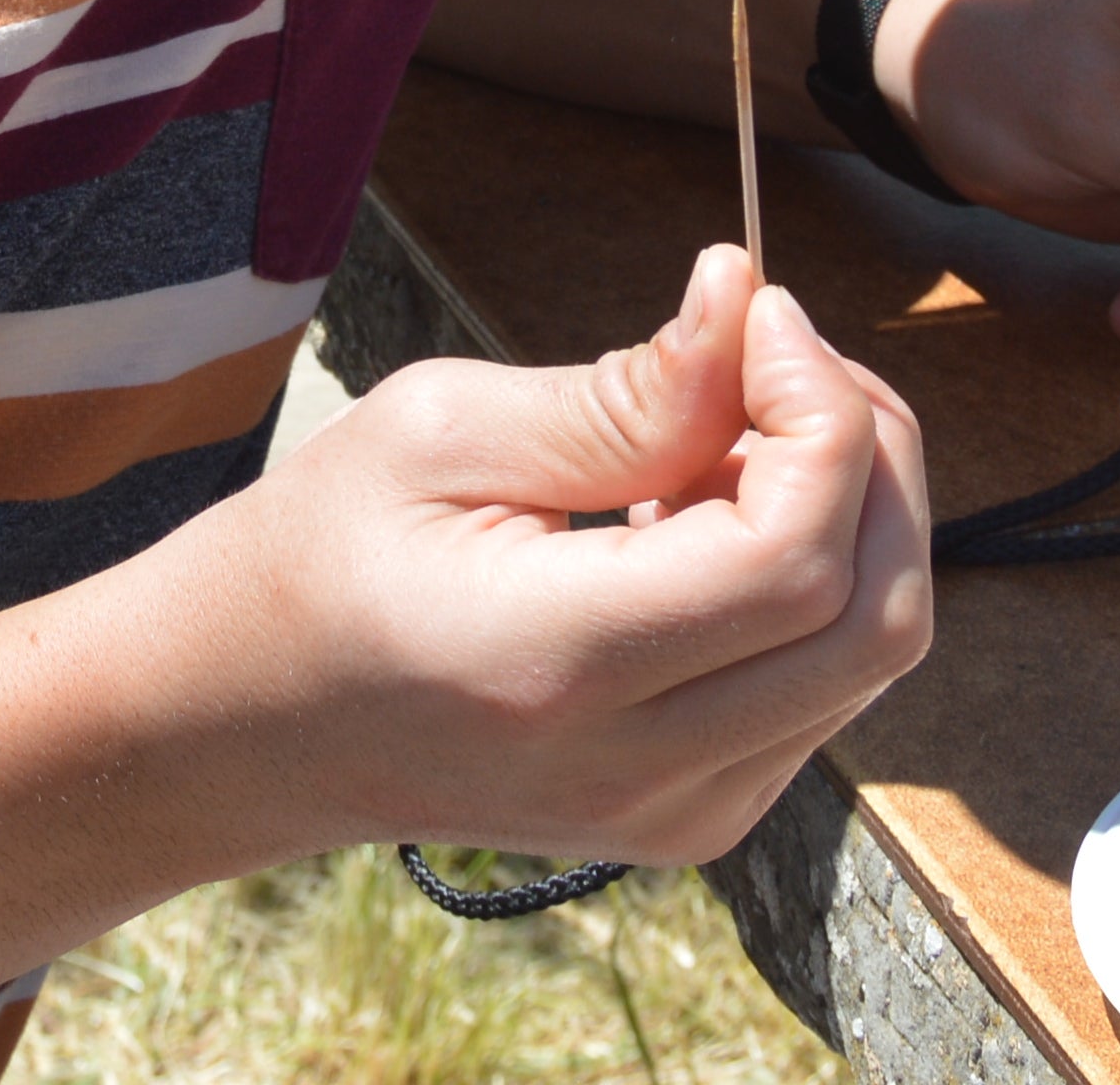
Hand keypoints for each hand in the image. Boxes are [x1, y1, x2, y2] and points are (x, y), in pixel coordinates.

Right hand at [192, 247, 931, 867]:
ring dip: (843, 515)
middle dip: (869, 456)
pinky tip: (705, 520)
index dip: (822, 416)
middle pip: (875, 618)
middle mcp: (639, 771)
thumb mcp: (435, 431)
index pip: (792, 561)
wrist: (245, 722)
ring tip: (719, 434)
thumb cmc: (316, 555)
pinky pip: (823, 690)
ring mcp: (679, 815)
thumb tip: (747, 304)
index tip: (760, 312)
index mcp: (556, 667)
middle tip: (773, 355)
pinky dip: (811, 582)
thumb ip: (618, 392)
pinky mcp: (696, 816)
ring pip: (869, 655)